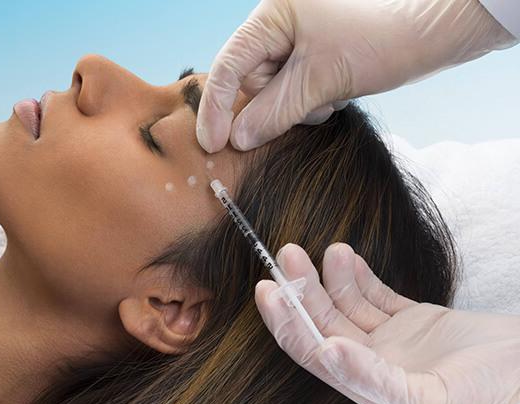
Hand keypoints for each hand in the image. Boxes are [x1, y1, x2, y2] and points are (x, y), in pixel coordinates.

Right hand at [197, 0, 516, 152]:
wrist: (431, 32)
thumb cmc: (379, 41)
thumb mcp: (321, 81)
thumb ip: (273, 112)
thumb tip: (237, 140)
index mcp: (272, 16)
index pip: (229, 66)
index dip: (217, 109)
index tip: (213, 144)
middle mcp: (279, 26)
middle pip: (252, 82)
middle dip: (275, 105)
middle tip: (310, 107)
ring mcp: (297, 42)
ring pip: (275, 93)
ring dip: (299, 107)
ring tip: (333, 96)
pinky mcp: (314, 57)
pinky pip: (295, 92)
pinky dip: (312, 103)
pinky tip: (338, 94)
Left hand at [255, 242, 519, 403]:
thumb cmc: (494, 391)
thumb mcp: (433, 397)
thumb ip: (376, 381)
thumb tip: (327, 354)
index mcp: (371, 388)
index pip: (313, 353)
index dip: (286, 323)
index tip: (269, 290)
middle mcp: (374, 363)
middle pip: (323, 324)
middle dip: (302, 291)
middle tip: (286, 256)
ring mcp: (392, 339)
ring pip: (345, 305)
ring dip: (330, 277)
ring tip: (324, 249)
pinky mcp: (411, 318)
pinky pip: (374, 293)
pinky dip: (357, 275)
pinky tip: (344, 256)